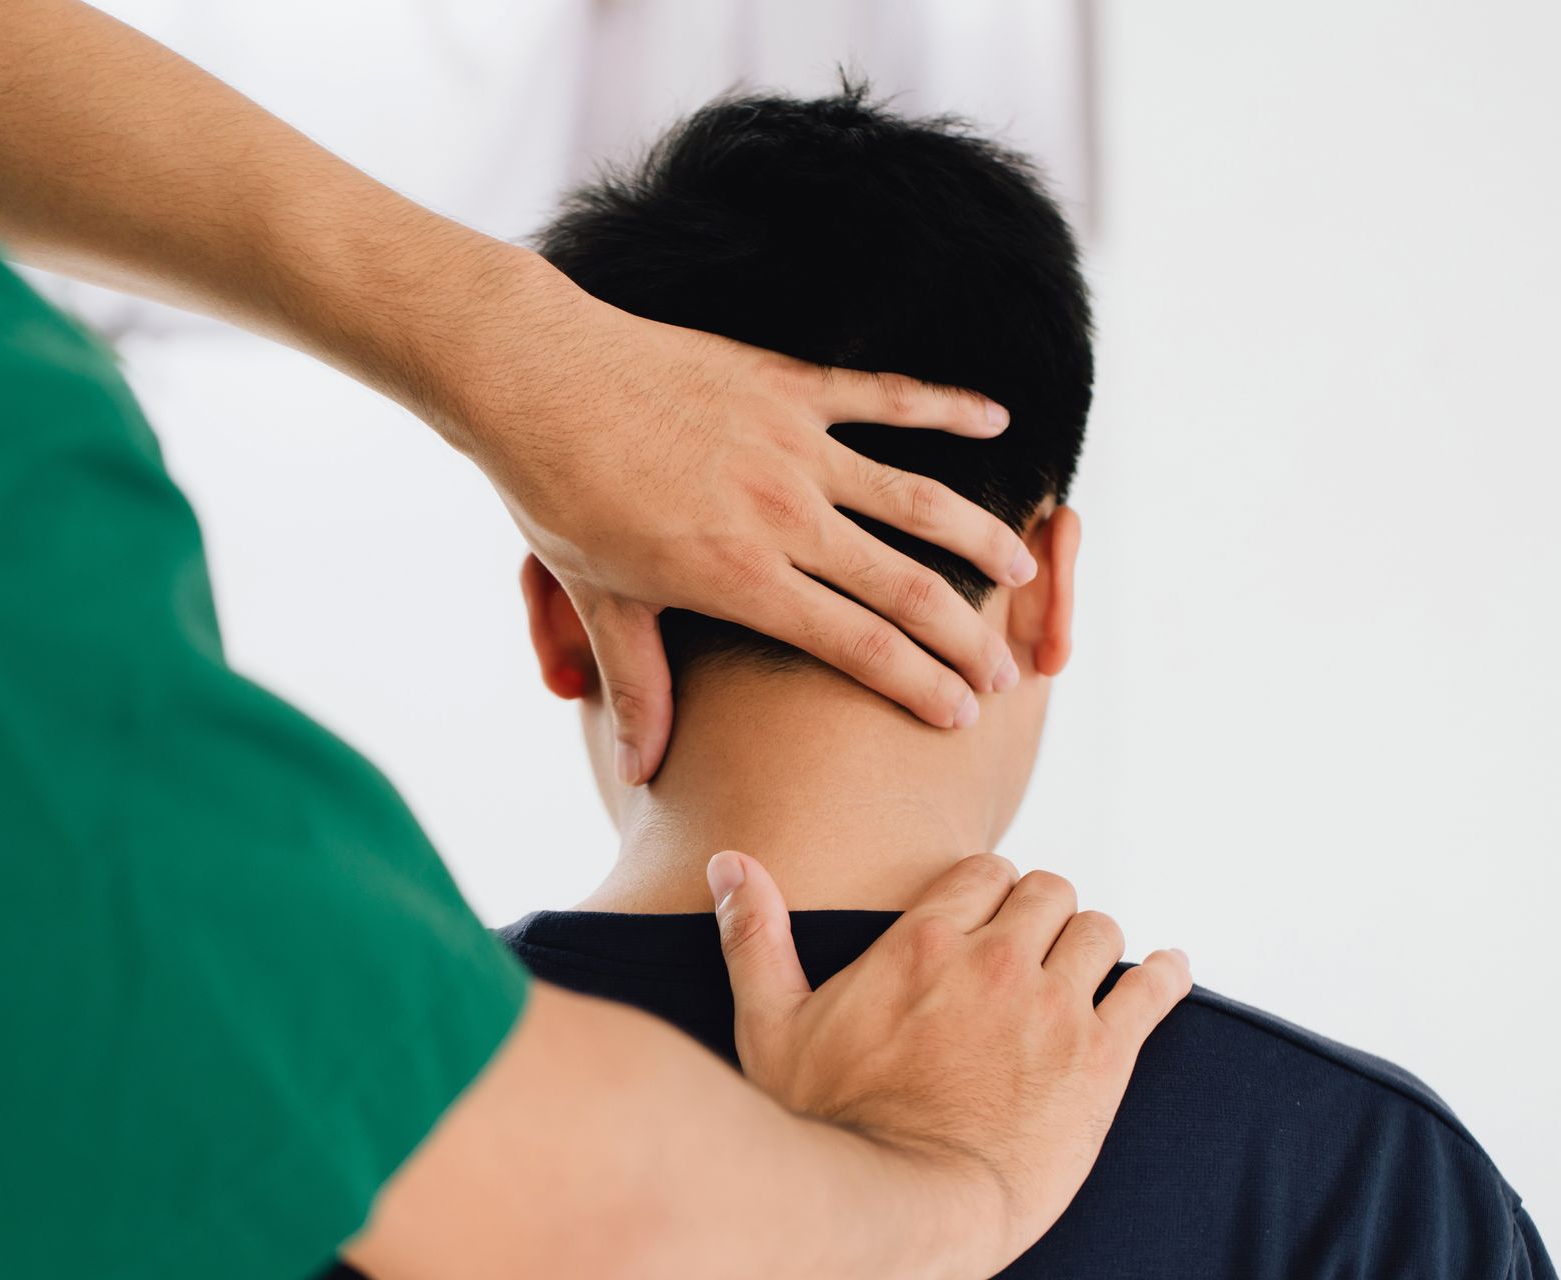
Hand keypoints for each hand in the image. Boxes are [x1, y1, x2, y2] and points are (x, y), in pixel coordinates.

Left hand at [440, 250, 1036, 785]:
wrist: (536, 378)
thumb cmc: (559, 492)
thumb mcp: (598, 599)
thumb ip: (637, 686)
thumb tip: (640, 774)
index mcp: (742, 578)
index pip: (857, 646)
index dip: (920, 684)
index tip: (963, 714)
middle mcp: (784, 516)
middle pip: (904, 587)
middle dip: (967, 635)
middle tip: (1010, 671)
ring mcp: (794, 446)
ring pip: (916, 499)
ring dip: (979, 535)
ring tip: (1024, 567)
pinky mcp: (790, 385)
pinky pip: (887, 396)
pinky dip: (948, 405)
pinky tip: (1000, 419)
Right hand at [707, 850, 1192, 1272]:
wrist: (901, 1205)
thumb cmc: (828, 1123)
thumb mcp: (773, 1025)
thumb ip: (756, 936)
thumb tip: (729, 861)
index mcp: (925, 939)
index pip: (986, 872)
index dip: (993, 891)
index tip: (993, 917)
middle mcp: (997, 959)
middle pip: (1050, 891)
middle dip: (1045, 913)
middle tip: (1037, 949)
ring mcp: (1055, 1007)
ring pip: (1101, 931)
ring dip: (1095, 944)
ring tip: (1088, 970)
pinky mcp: (1101, 1059)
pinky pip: (1154, 991)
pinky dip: (1166, 976)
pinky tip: (1169, 972)